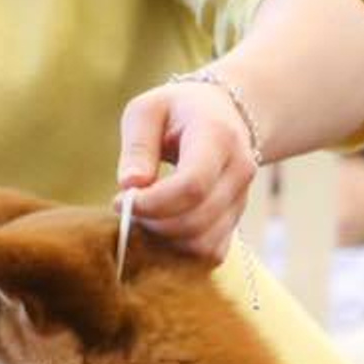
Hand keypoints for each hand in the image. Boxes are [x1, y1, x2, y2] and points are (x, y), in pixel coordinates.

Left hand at [115, 78, 258, 262]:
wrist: (225, 117)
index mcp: (218, 137)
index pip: (192, 186)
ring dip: (166, 240)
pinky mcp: (237, 222)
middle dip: (154, 223)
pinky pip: (211, 252)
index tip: (121, 201)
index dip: (154, 203)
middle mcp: (239, 172)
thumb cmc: (178, 111)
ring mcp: (242, 201)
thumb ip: (137, 146)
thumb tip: (130, 186)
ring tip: (145, 217)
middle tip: (127, 209)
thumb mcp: (148, 111)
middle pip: (197, 221)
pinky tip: (163, 227)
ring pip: (204, 244)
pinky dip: (182, 250)